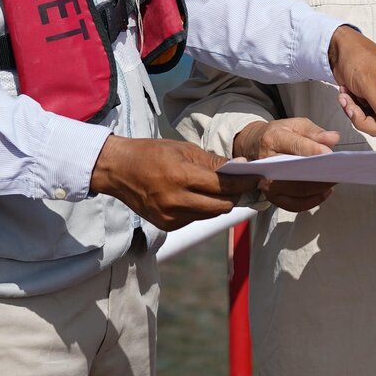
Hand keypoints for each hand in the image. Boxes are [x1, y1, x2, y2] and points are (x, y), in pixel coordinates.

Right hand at [90, 136, 256, 230]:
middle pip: (222, 206)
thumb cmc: (152, 154)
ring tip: (220, 189)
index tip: (257, 178)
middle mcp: (176, 200)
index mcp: (181, 176)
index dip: (244, 182)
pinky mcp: (167, 226)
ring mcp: (170, 216)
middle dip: (235, 195)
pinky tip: (195, 197)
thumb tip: (241, 166)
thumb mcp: (183, 150)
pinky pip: (195, 219)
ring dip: (219, 203)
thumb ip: (212, 162)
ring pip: (210, 215)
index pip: (223, 185)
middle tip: (243, 184)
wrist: (118, 170)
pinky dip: (201, 209)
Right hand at [235, 117, 339, 212]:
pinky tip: (325, 192)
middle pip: (294, 173)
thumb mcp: (295, 125)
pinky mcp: (272, 195)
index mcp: (272, 139)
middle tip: (337, 172)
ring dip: (318, 188)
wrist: (255, 146)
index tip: (329, 153)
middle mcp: (266, 162)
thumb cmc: (279, 135)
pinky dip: (311, 201)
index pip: (294, 146)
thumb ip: (314, 132)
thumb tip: (333, 139)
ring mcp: (267, 182)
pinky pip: (293, 204)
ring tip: (334, 181)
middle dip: (318, 174)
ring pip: (295, 191)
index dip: (312, 150)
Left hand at [327, 26, 375, 156]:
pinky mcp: (373, 106)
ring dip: (356, 114)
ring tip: (346, 95)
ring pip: (375, 126)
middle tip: (349, 103)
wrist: (341, 49)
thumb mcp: (369, 81)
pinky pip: (365, 120)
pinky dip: (352, 111)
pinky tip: (346, 96)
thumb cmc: (359, 57)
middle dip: (365, 119)